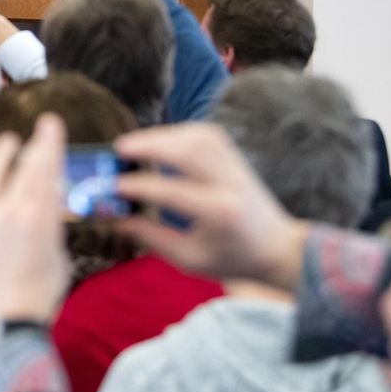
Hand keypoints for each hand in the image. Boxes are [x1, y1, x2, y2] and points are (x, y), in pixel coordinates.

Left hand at [0, 113, 70, 322]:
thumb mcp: (59, 259)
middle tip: (42, 130)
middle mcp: (11, 212)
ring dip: (0, 156)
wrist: (7, 323)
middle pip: (25, 170)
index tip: (52, 125)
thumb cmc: (40, 297)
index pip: (48, 172)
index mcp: (40, 218)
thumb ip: (53, 232)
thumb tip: (50, 216)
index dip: (50, 145)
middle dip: (36, 146)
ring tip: (8, 142)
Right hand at [113, 123, 308, 289]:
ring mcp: (236, 167)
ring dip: (162, 135)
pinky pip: (205, 134)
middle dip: (150, 146)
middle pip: (189, 151)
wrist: (277, 248)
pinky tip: (160, 141)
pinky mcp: (235, 157)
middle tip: (119, 149)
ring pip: (197, 136)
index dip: (139, 187)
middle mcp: (230, 184)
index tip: (113, 186)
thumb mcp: (189, 259)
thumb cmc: (232, 258)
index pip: (173, 192)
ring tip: (134, 144)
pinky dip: (178, 132)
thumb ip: (151, 237)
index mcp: (220, 214)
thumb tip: (115, 218)